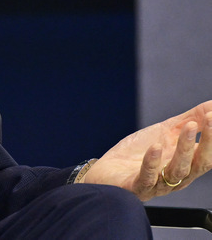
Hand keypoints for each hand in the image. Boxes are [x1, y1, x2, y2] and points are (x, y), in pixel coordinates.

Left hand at [81, 101, 211, 199]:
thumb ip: (190, 120)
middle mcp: (176, 177)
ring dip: (185, 148)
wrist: (106, 174)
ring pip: (177, 170)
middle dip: (208, 143)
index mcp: (186, 164)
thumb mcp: (165, 132)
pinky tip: (155, 147)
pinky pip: (147, 177)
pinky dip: (152, 162)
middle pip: (199, 164)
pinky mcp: (136, 187)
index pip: (208, 154)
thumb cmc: (138, 154)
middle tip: (209, 120)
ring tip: (189, 126)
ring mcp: (157, 183)